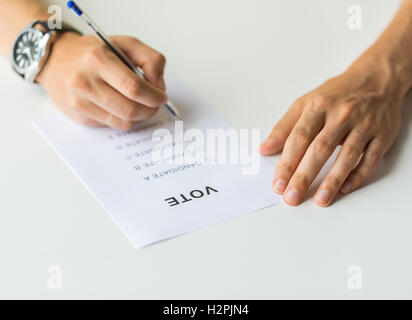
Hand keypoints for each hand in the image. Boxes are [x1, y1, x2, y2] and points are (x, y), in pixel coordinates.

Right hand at [37, 32, 167, 130]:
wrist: (55, 61)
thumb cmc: (93, 52)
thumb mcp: (125, 44)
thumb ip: (150, 59)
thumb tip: (159, 85)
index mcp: (98, 59)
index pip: (134, 87)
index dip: (154, 96)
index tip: (162, 96)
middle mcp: (85, 82)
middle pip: (130, 109)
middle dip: (150, 109)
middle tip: (155, 104)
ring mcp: (81, 102)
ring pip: (124, 122)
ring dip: (141, 117)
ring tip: (143, 105)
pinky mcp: (80, 116)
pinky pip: (113, 125)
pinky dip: (126, 119)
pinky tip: (124, 107)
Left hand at [260, 54, 409, 206]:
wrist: (376, 79)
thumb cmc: (336, 94)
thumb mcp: (305, 102)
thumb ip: (284, 127)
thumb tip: (264, 148)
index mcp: (318, 106)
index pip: (298, 138)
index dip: (287, 163)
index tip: (278, 183)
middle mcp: (341, 115)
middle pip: (320, 149)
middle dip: (304, 176)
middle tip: (292, 197)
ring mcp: (364, 125)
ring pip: (347, 156)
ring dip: (332, 181)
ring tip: (320, 200)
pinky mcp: (382, 135)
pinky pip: (369, 159)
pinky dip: (357, 175)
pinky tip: (345, 189)